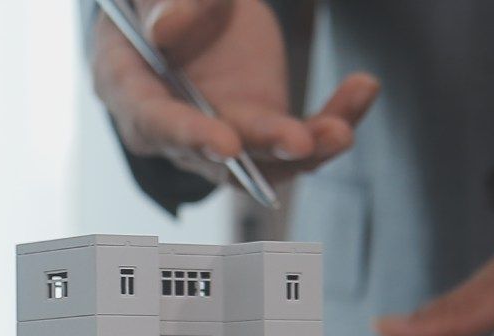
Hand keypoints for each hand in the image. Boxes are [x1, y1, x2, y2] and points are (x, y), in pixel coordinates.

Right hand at [90, 0, 377, 185]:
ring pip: (263, 161)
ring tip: (343, 128)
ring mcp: (220, 131)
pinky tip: (363, 88)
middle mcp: (173, 127)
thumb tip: (164, 29)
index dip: (189, 137)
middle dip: (261, 149)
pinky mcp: (259, 125)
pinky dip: (335, 117)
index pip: (155, 122)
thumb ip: (162, 2)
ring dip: (308, 150)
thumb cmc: (159, 1)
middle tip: (301, 142)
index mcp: (130, 89)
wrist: (186, 9)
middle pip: (215, 154)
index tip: (227, 144)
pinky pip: (300, 138)